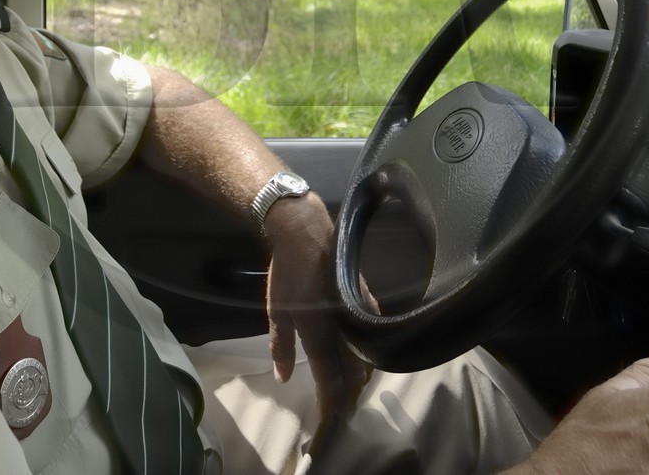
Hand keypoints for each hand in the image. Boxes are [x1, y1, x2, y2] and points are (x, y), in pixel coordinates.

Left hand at [262, 193, 371, 427]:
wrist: (305, 231)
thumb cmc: (286, 272)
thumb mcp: (276, 310)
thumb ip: (281, 346)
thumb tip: (284, 378)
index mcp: (318, 330)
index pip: (328, 374)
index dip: (330, 398)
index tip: (330, 417)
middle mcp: (341, 324)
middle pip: (352, 368)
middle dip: (349, 392)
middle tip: (345, 409)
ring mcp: (357, 310)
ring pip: (365, 351)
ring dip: (360, 372)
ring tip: (356, 388)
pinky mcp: (366, 296)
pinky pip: (372, 330)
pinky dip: (369, 347)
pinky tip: (366, 353)